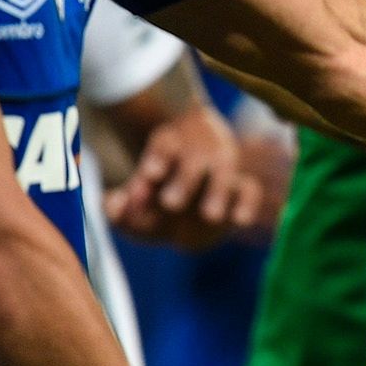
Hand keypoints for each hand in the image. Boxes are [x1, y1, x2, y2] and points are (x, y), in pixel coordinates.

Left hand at [105, 105, 264, 249]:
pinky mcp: (239, 189)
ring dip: (217, 193)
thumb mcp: (128, 205)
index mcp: (167, 145)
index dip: (157, 159)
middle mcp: (196, 153)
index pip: (164, 144)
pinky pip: (250, 191)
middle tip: (170, 203)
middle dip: (184, 181)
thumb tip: (116, 205)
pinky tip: (240, 220)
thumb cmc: (151, 202)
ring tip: (210, 216)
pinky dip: (247, 204)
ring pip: (224, 171)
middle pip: (195, 159)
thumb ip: (117, 208)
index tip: (150, 175)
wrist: (185, 200)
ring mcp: (220, 169)